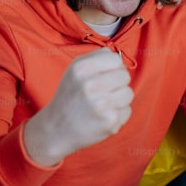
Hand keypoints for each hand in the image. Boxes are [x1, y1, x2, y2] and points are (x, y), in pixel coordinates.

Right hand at [24, 48, 132, 165]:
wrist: (57, 128)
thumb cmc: (70, 96)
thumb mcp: (74, 69)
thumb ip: (97, 57)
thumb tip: (119, 56)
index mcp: (82, 68)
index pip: (116, 59)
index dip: (112, 68)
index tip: (103, 77)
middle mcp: (91, 85)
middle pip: (125, 76)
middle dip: (116, 84)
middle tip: (101, 93)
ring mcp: (102, 104)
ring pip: (128, 93)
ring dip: (119, 99)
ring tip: (102, 105)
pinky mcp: (110, 121)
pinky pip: (127, 110)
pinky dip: (118, 114)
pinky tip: (102, 116)